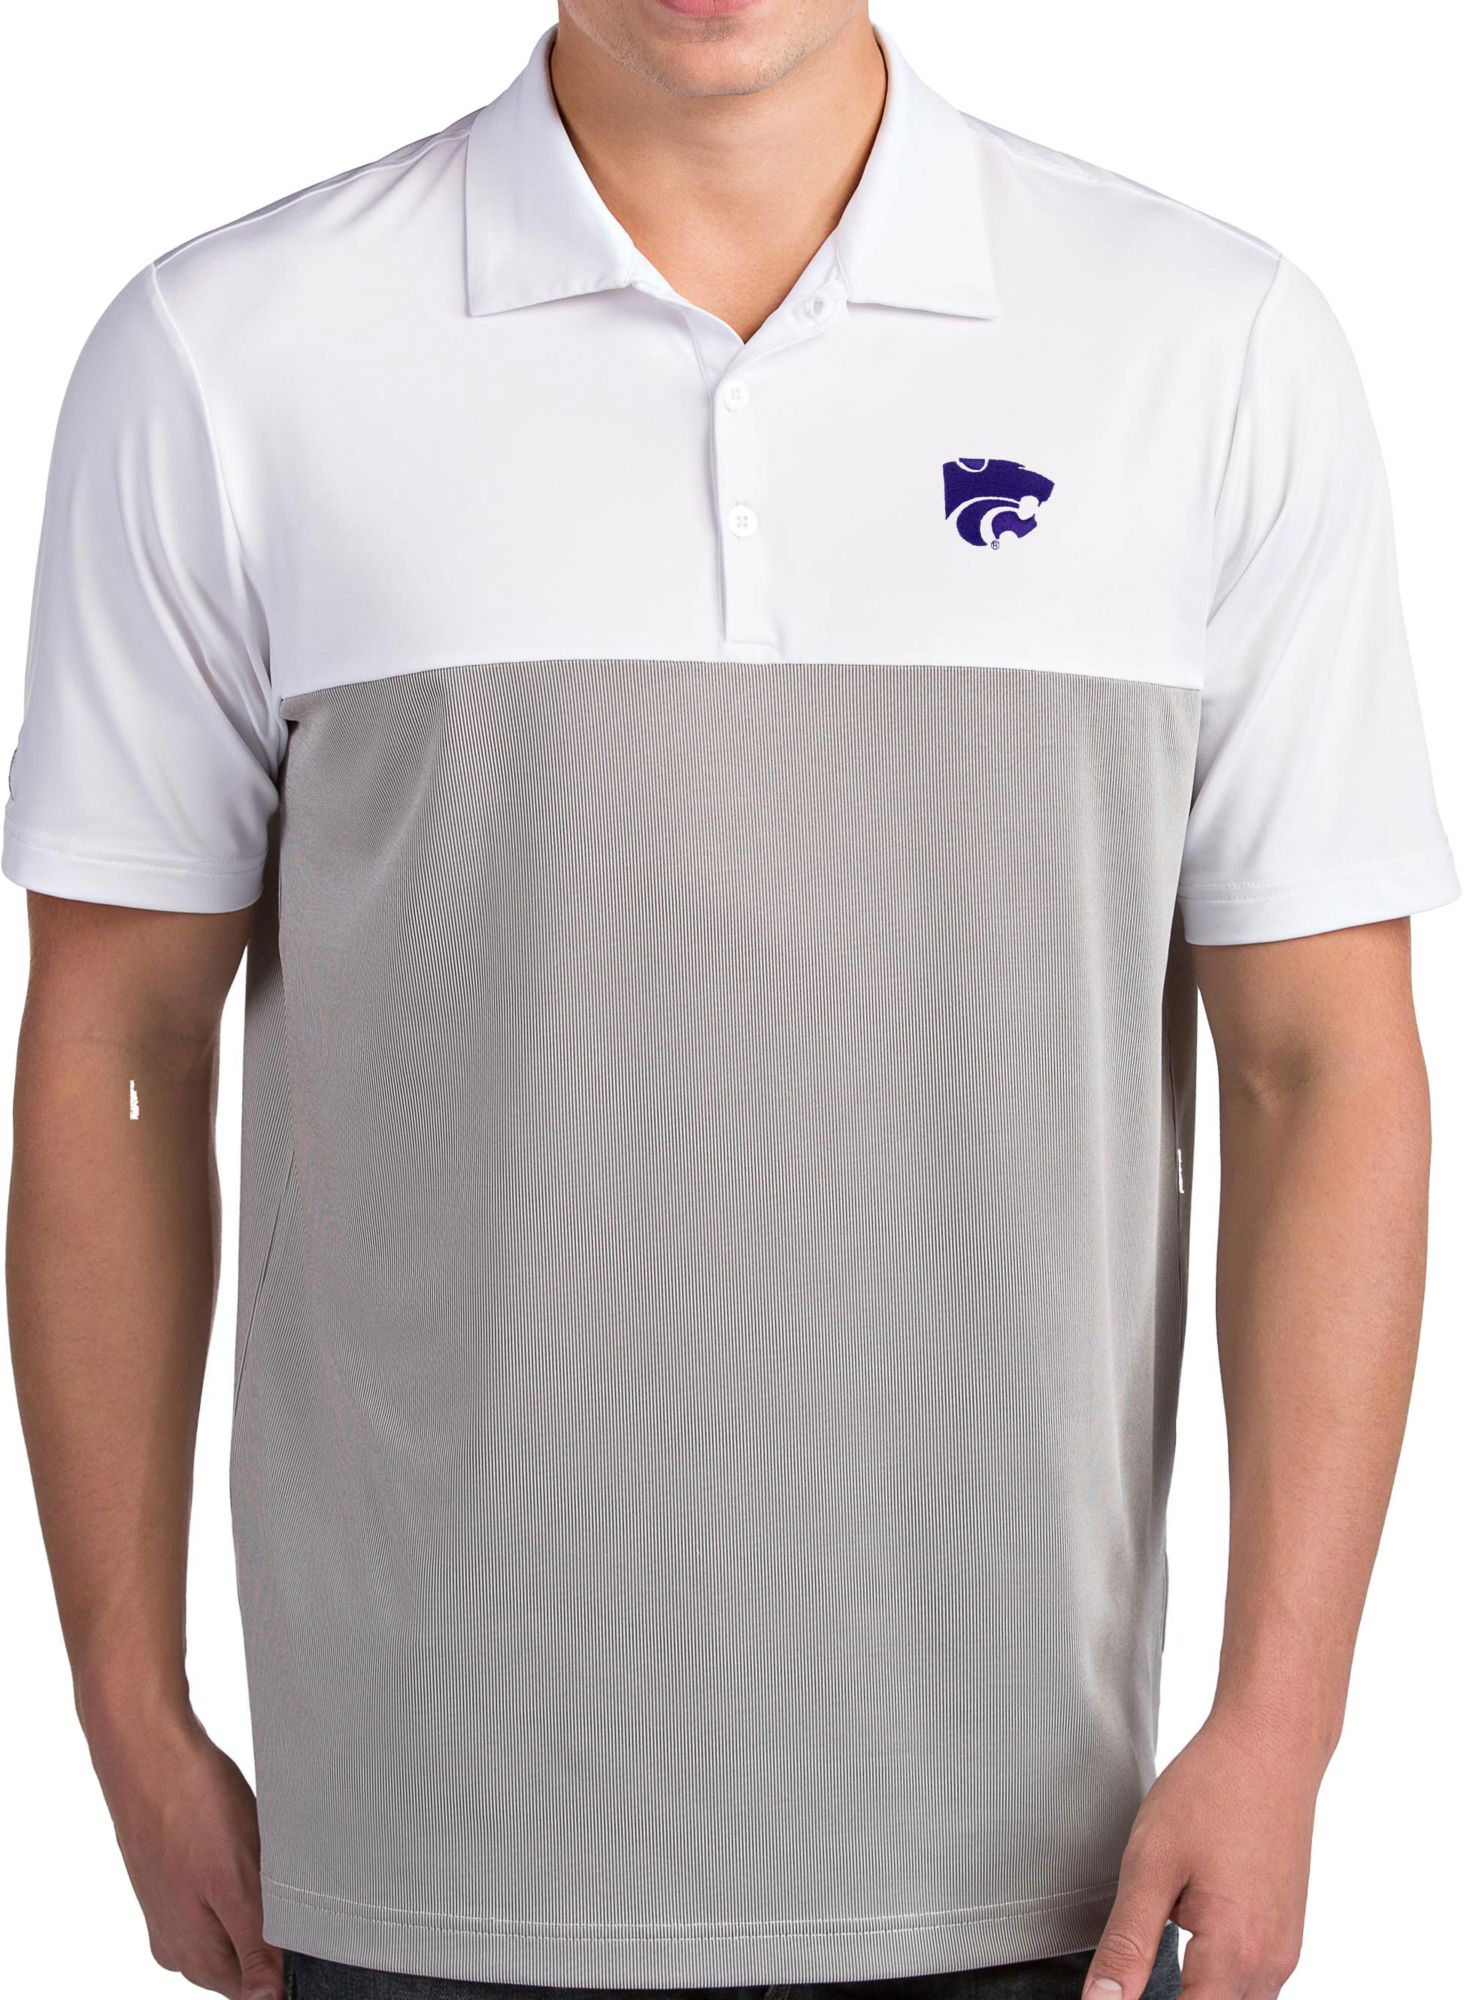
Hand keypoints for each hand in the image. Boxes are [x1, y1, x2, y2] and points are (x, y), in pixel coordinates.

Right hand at [85, 1699, 281, 1998]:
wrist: (147, 1748)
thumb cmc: (190, 1807)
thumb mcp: (237, 1883)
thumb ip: (256, 1948)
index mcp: (194, 1956)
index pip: (255, 1988)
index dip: (289, 1958)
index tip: (306, 1915)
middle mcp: (177, 1942)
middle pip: (245, 1953)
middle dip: (274, 1919)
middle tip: (283, 1870)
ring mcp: (171, 1908)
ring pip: (233, 1917)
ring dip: (257, 1890)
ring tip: (258, 1846)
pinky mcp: (173, 1876)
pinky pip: (218, 1888)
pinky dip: (239, 1867)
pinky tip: (244, 1834)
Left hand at [1082, 1708, 1317, 1998]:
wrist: (1271, 1745)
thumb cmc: (1212, 1790)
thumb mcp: (1150, 1863)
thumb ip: (1127, 1943)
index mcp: (1235, 1953)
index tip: (1116, 1994)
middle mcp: (1270, 1964)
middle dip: (1170, 1998)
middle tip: (1134, 1959)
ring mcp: (1283, 1950)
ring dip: (1196, 1989)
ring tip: (1161, 1937)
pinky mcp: (1285, 1934)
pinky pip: (1249, 1980)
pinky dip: (1215, 1974)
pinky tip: (1189, 1930)